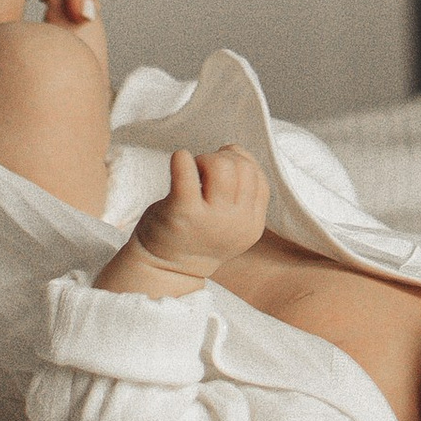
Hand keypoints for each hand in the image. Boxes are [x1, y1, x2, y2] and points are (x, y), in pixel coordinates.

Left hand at [134, 145, 269, 277]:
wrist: (162, 270)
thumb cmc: (195, 236)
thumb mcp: (231, 223)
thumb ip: (241, 193)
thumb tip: (235, 150)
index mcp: (252, 225)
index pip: (259, 178)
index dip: (241, 163)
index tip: (221, 169)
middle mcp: (236, 223)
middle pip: (243, 168)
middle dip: (222, 159)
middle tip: (203, 171)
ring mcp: (210, 218)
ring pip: (221, 166)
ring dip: (204, 158)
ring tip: (192, 171)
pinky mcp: (182, 212)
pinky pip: (186, 172)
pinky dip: (181, 159)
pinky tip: (178, 161)